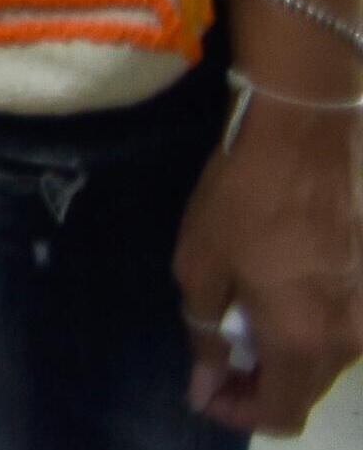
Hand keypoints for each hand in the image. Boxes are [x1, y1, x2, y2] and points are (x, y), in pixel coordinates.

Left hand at [179, 92, 362, 433]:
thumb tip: (206, 380)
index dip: (238, 410)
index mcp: (305, 340)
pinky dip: (305, 326)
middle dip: (258, 386)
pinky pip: (339, 326)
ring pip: (325, 360)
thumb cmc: (243, 198)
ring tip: (239, 323)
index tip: (207, 388)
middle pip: (305, 389)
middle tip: (216, 358)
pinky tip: (272, 297)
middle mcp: (349, 338)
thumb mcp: (201, 266)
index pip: (281, 414)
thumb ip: (206, 333)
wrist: (305, 135)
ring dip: (283, 355)